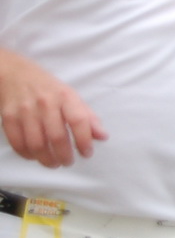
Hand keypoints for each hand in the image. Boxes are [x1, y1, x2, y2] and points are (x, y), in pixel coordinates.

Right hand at [0, 49, 106, 167]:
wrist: (15, 73)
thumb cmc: (48, 88)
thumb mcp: (71, 96)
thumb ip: (88, 117)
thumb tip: (102, 136)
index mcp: (65, 96)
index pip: (79, 121)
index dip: (84, 141)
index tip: (87, 153)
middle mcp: (45, 103)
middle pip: (57, 136)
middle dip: (65, 155)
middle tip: (68, 162)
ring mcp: (25, 110)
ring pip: (36, 143)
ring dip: (46, 159)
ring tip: (54, 163)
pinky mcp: (8, 117)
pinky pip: (18, 142)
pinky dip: (27, 154)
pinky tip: (35, 156)